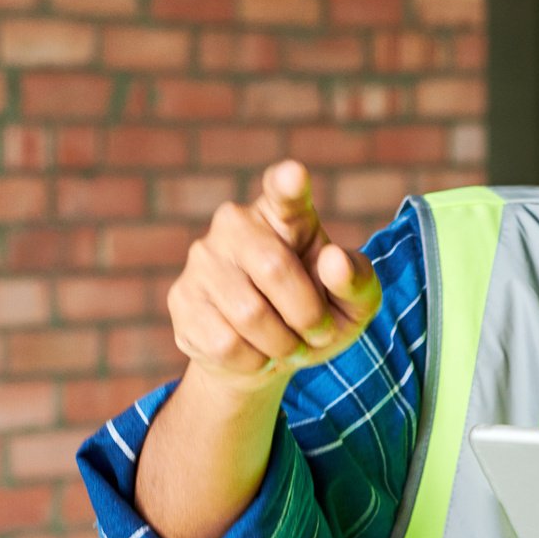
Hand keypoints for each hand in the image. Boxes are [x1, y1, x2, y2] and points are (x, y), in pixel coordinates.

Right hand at [166, 161, 382, 397]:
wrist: (266, 358)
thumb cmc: (316, 316)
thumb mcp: (353, 304)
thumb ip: (357, 280)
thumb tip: (333, 262)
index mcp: (286, 214)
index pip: (284, 190)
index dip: (289, 183)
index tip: (295, 176)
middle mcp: (236, 223)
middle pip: (274, 269)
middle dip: (307, 315)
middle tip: (317, 332)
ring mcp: (203, 260)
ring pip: (249, 314)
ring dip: (282, 344)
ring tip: (288, 344)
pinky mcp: (181, 299)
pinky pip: (225, 343)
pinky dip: (254, 361)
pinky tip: (255, 352)